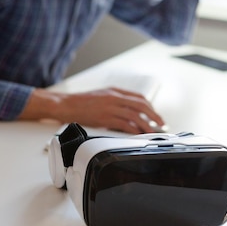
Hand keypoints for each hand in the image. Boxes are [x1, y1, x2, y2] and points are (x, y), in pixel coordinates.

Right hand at [19, 88, 164, 133]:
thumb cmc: (81, 102)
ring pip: (135, 116)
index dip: (151, 108)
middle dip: (154, 116)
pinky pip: (124, 124)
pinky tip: (138, 134)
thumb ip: (116, 101)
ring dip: (146, 125)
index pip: (139, 98)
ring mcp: (110, 107)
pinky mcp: (105, 118)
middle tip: (161, 125)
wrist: (66, 105)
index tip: (156, 116)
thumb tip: (130, 111)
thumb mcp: (101, 95)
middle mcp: (115, 97)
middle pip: (141, 106)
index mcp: (115, 91)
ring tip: (152, 132)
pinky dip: (134, 130)